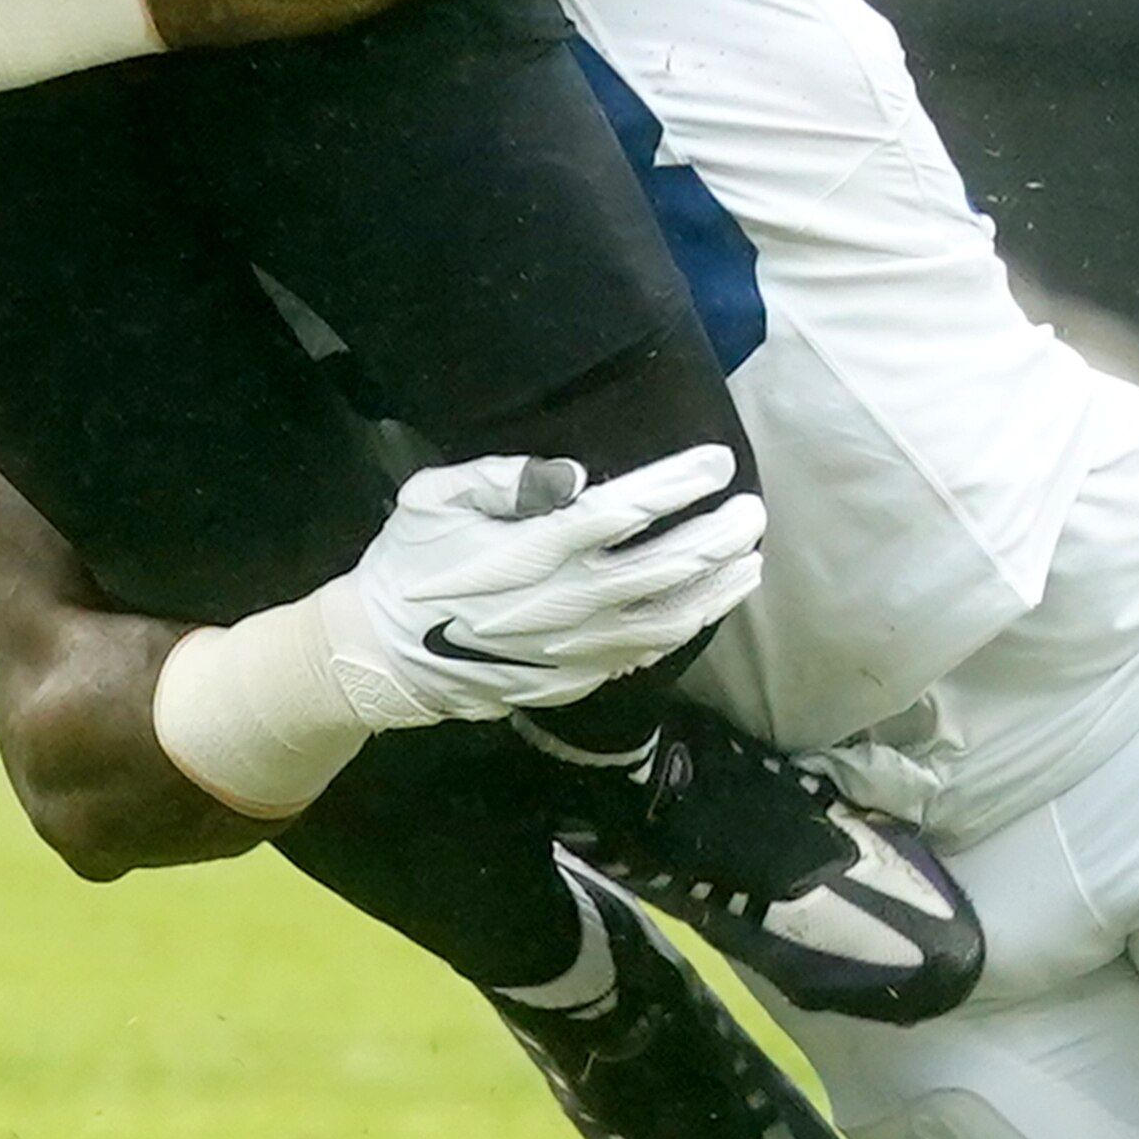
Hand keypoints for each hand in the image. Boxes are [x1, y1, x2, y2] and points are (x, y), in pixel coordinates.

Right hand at [313, 446, 763, 726]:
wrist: (386, 656)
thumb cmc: (411, 564)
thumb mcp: (433, 499)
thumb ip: (500, 479)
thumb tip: (571, 474)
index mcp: (536, 548)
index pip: (626, 510)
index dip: (679, 485)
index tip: (717, 462)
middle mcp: (569, 600)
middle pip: (667, 566)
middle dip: (718, 535)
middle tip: (752, 509)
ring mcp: (578, 646)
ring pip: (670, 616)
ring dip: (717, 586)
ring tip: (751, 559)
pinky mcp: (577, 676)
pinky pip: (646, 652)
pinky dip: (686, 627)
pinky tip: (706, 605)